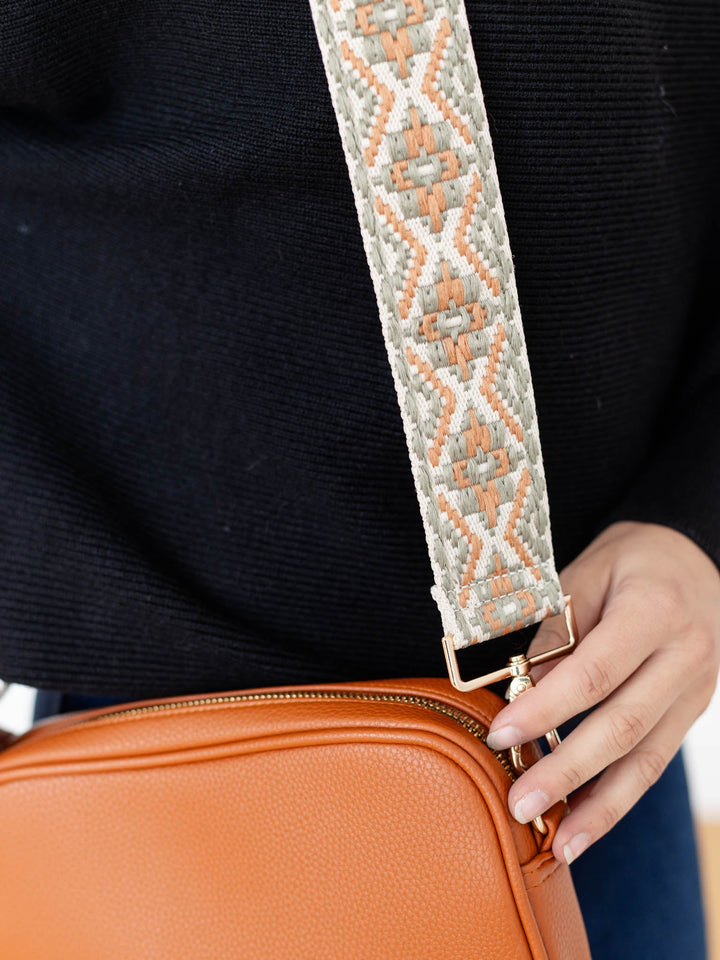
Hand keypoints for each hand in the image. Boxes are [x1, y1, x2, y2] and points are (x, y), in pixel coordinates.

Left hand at [485, 520, 719, 864]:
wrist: (691, 559)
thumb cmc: (626, 564)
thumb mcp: (584, 577)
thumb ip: (555, 632)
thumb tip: (518, 689)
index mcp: (654, 611)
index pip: (594, 672)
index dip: (546, 709)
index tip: (500, 733)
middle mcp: (685, 656)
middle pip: (622, 725)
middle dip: (567, 772)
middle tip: (520, 803)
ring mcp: (695, 691)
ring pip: (647, 759)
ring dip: (599, 807)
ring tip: (559, 844)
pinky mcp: (691, 713)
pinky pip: (654, 761)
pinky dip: (619, 797)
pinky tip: (587, 825)